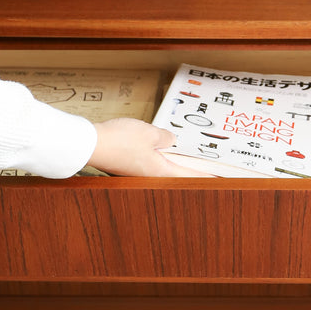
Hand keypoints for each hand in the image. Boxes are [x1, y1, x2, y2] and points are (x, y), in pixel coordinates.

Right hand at [89, 117, 214, 176]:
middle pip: (177, 173)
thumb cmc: (118, 141)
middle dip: (191, 167)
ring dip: (174, 160)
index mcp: (160, 172)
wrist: (89, 144)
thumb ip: (164, 136)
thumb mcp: (149, 133)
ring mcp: (137, 172)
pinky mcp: (127, 166)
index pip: (190, 176)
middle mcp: (149, 176)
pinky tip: (159, 146)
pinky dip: (157, 155)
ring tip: (186, 152)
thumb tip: (170, 140)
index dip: (207, 175)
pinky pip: (148, 161)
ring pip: (161, 167)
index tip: (221, 176)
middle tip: (207, 162)